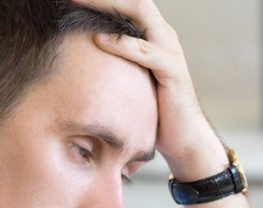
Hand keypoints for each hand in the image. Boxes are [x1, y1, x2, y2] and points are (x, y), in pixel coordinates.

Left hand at [75, 0, 226, 180]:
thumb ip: (115, 61)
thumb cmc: (154, 110)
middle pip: (135, 0)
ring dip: (107, 5)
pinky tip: (98, 39)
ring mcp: (170, 51)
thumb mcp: (130, 79)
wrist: (184, 138)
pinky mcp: (173, 71)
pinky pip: (146, 51)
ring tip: (78, 2)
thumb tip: (82, 55)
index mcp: (153, 34)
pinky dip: (121, 43)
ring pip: (141, 13)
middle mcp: (163, 36)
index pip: (129, 3)